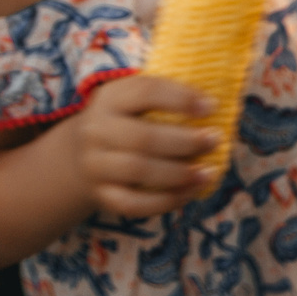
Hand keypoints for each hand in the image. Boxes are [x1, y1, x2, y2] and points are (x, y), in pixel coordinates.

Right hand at [68, 74, 220, 219]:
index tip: (212, 106)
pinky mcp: (100, 194)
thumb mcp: (137, 100)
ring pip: (138, 171)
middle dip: (185, 141)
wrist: (80, 152)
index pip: (146, 92)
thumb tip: (216, 107)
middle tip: (214, 140)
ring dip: (179, 173)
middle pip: (143, 137)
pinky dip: (165, 201)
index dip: (181, 99)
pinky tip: (190, 193)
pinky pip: (133, 204)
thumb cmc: (128, 120)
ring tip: (208, 173)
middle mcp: (97, 130)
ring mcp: (95, 165)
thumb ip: (170, 99)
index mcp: (111, 98)